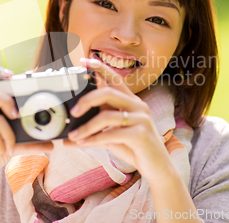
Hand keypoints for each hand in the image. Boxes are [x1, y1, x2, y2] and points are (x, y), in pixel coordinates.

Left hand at [65, 58, 174, 180]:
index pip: (116, 78)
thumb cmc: (134, 148)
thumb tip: (69, 133)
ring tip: (73, 136)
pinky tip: (83, 144)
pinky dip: (94, 139)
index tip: (83, 60)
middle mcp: (138, 106)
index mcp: (132, 101)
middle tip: (72, 112)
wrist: (158, 167)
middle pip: (109, 92)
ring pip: (107, 116)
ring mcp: (141, 119)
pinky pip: (112, 134)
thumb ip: (96, 129)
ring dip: (86, 127)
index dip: (100, 67)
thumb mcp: (113, 134)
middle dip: (87, 100)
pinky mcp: (141, 134)